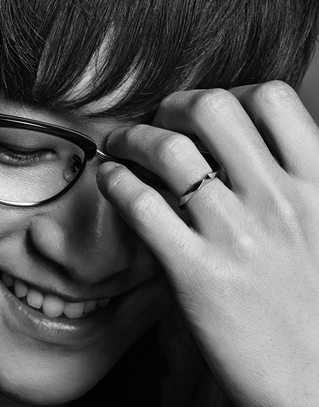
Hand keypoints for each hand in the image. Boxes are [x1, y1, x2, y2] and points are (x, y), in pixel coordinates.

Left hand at [97, 81, 318, 406]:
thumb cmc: (318, 313)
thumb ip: (296, 190)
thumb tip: (245, 158)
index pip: (272, 99)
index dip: (229, 93)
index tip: (202, 115)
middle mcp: (280, 200)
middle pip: (211, 109)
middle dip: (170, 107)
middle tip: (152, 124)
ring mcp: (237, 236)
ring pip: (169, 150)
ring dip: (131, 138)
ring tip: (116, 147)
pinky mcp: (198, 276)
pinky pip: (142, 205)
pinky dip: (116, 181)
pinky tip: (108, 180)